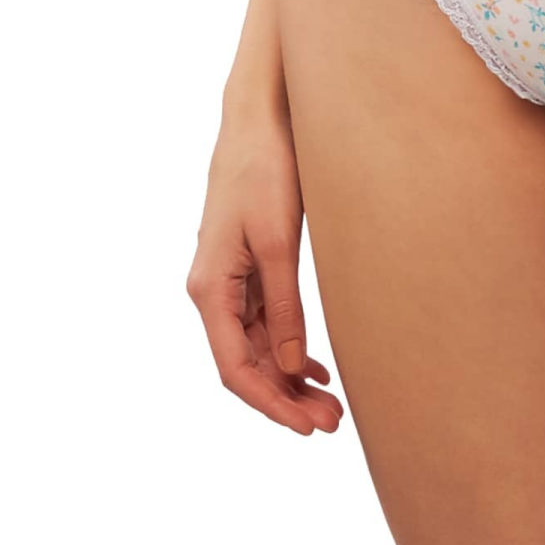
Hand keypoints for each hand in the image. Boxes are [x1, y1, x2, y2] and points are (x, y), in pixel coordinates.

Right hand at [187, 108, 343, 435]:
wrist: (259, 117)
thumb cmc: (265, 170)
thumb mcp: (279, 241)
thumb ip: (284, 305)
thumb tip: (290, 366)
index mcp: (210, 288)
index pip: (235, 368)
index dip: (270, 403)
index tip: (307, 427)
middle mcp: (213, 291)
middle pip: (247, 363)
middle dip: (286, 399)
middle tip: (333, 423)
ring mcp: (230, 280)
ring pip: (257, 347)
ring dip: (290, 377)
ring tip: (331, 405)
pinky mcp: (248, 266)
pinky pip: (265, 322)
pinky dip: (288, 348)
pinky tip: (314, 368)